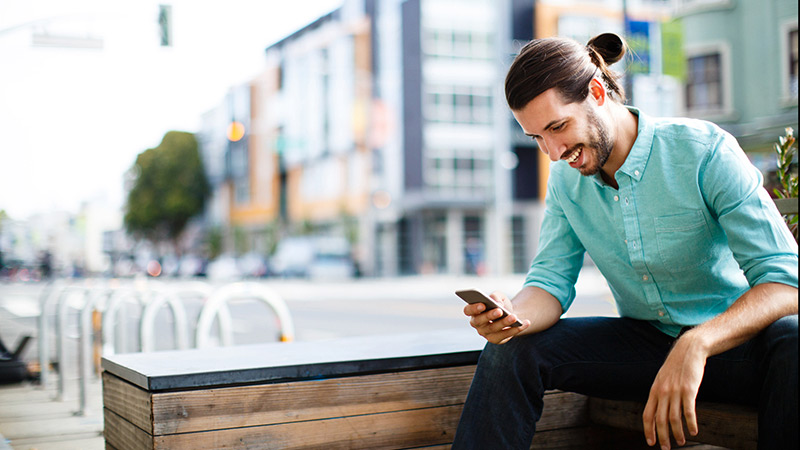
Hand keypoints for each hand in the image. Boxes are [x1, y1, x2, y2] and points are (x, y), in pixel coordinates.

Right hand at [463, 291, 529, 343]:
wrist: (510, 314)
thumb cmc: (500, 304)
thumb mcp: (499, 296)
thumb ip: (496, 296)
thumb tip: (497, 303)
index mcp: (474, 311)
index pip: (468, 310)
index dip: (474, 308)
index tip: (483, 304)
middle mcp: (477, 323)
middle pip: (480, 321)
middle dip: (490, 315)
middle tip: (500, 311)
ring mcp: (485, 333)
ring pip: (493, 329)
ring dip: (504, 323)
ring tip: (514, 317)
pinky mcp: (496, 339)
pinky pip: (505, 335)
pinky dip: (516, 329)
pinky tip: (525, 323)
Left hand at [642, 334, 706, 449]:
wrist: (688, 350)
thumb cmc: (676, 366)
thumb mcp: (662, 379)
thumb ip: (659, 394)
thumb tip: (658, 410)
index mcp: (654, 391)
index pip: (647, 415)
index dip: (648, 430)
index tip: (651, 442)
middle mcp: (662, 392)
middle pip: (660, 420)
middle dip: (662, 437)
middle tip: (666, 448)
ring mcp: (675, 391)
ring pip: (674, 419)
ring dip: (677, 433)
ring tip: (681, 442)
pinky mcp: (689, 390)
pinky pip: (689, 411)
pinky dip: (691, 423)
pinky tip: (694, 431)